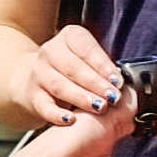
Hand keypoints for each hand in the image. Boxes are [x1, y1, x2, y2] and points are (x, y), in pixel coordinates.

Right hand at [8, 22, 126, 130]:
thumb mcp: (88, 59)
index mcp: (69, 37)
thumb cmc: (74, 70)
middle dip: (96, 84)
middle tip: (113, 97)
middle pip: (73, 67)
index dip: (102, 65)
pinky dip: (56, 114)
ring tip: (99, 107)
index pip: (86, 49)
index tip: (117, 81)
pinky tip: (70, 120)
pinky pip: (44, 105)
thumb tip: (123, 83)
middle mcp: (50, 51)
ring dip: (81, 97)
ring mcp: (39, 73)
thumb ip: (104, 67)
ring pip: (59, 85)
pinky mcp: (33, 95)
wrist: (40, 80)